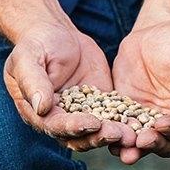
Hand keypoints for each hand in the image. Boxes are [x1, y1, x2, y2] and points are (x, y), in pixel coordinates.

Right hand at [3, 22, 135, 151]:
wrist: (56, 33)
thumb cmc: (36, 44)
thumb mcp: (28, 59)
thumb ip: (33, 82)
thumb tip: (42, 107)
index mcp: (38, 113)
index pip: (55, 126)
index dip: (73, 127)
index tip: (91, 123)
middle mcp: (60, 119)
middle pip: (79, 136)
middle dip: (98, 136)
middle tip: (117, 133)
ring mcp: (82, 114)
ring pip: (98, 132)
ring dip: (114, 135)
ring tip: (132, 134)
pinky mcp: (100, 105)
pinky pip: (113, 116)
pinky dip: (125, 121)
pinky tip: (141, 122)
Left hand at [111, 20, 169, 162]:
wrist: (156, 32)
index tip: (161, 125)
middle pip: (167, 143)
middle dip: (154, 144)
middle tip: (141, 141)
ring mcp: (148, 119)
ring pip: (143, 142)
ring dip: (134, 149)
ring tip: (123, 151)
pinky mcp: (127, 113)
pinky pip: (121, 128)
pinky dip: (115, 134)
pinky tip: (104, 135)